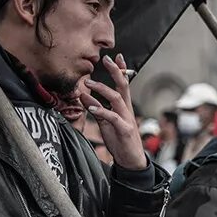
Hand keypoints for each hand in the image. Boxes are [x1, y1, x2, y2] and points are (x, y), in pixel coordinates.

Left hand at [83, 54, 147, 169]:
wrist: (131, 159)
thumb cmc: (120, 140)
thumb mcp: (105, 122)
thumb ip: (96, 108)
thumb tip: (84, 96)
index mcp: (124, 107)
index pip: (123, 85)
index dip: (121, 70)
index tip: (116, 57)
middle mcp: (127, 110)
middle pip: (123, 86)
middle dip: (115, 71)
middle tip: (106, 59)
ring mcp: (126, 119)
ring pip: (116, 98)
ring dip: (102, 89)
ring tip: (88, 83)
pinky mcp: (124, 129)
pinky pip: (112, 117)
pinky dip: (101, 110)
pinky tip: (91, 107)